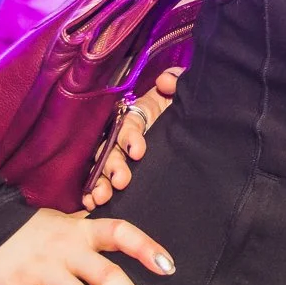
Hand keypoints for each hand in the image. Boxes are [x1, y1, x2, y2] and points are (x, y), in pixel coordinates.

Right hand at [0, 207, 174, 284]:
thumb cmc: (23, 227)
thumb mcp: (59, 221)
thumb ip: (84, 233)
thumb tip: (116, 241)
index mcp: (80, 230)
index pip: (120, 233)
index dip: (146, 248)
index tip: (169, 268)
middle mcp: (67, 250)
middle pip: (108, 277)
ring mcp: (44, 270)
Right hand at [82, 66, 180, 210]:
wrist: (194, 137)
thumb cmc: (181, 115)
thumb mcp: (182, 97)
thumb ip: (177, 82)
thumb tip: (165, 80)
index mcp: (137, 117)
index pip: (128, 125)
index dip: (130, 137)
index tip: (139, 151)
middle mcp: (122, 137)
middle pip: (110, 149)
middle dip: (113, 166)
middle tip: (121, 181)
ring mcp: (119, 157)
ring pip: (103, 168)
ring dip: (100, 182)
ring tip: (102, 197)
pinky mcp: (120, 175)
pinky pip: (102, 183)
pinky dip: (93, 193)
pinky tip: (91, 204)